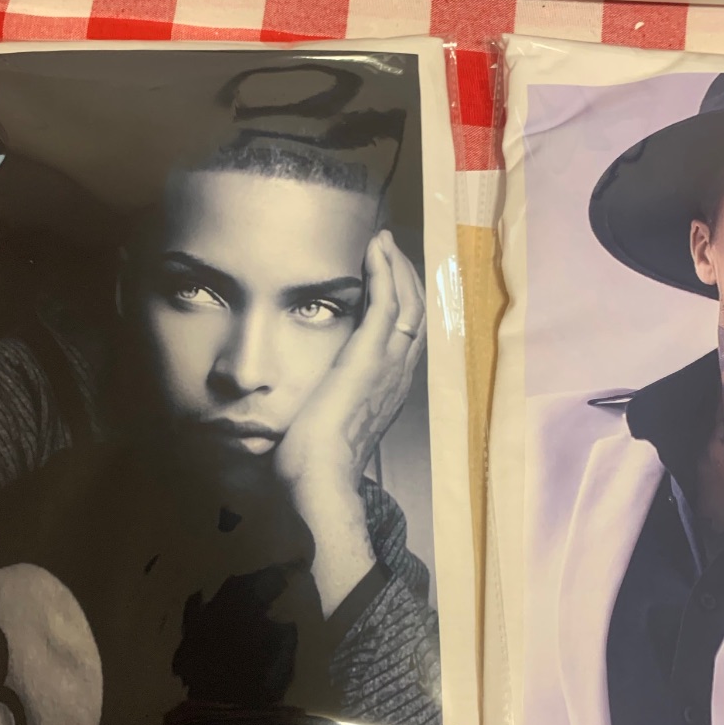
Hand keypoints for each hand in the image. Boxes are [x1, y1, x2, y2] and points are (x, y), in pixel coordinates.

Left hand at [275, 229, 426, 500]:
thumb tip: (306, 401)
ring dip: (395, 267)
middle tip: (387, 249)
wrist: (320, 482)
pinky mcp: (369, 357)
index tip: (386, 278)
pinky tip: (375, 250)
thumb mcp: (328, 426)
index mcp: (389, 390)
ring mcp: (388, 365)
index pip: (406, 334)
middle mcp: (398, 374)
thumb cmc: (314, 465)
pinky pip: (386, 303)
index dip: (402, 302)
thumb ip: (328, 406)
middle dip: (404, 276)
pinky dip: (384, 272)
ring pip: (408, 302)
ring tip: (381, 242)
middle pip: (417, 312)